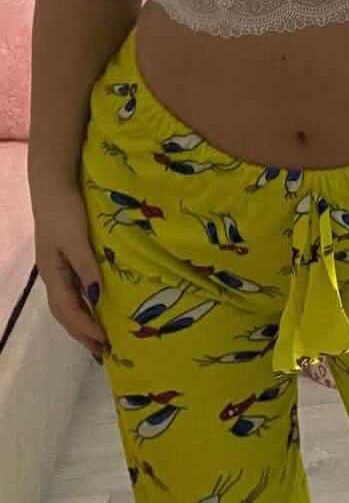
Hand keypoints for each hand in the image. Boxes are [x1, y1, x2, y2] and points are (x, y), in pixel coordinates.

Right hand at [31, 182, 108, 362]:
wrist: (53, 185)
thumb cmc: (65, 211)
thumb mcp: (76, 238)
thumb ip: (86, 267)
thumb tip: (96, 299)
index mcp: (53, 275)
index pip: (69, 311)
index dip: (86, 329)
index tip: (105, 344)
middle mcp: (53, 276)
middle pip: (66, 314)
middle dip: (83, 334)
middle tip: (104, 353)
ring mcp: (58, 268)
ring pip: (69, 304)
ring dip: (83, 323)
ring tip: (101, 339)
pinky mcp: (65, 258)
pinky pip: (74, 291)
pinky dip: (84, 305)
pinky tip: (96, 306)